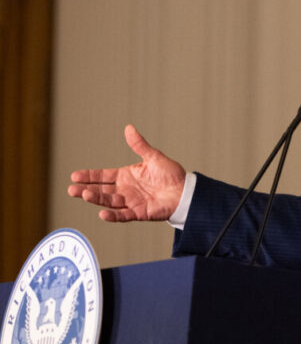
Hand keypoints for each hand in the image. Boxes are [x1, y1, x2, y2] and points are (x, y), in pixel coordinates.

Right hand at [68, 124, 185, 221]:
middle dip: (86, 189)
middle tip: (72, 189)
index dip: (90, 176)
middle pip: (102, 190)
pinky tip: (102, 213)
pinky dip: (113, 216)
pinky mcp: (139, 213)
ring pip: (109, 201)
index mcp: (127, 176)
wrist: (185, 191)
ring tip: (84, 195)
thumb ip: (139, 145)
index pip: (104, 176)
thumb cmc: (171, 174)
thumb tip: (129, 128)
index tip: (75, 175)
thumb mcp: (153, 157)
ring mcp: (131, 202)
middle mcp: (126, 189)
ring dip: (97, 199)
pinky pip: (123, 215)